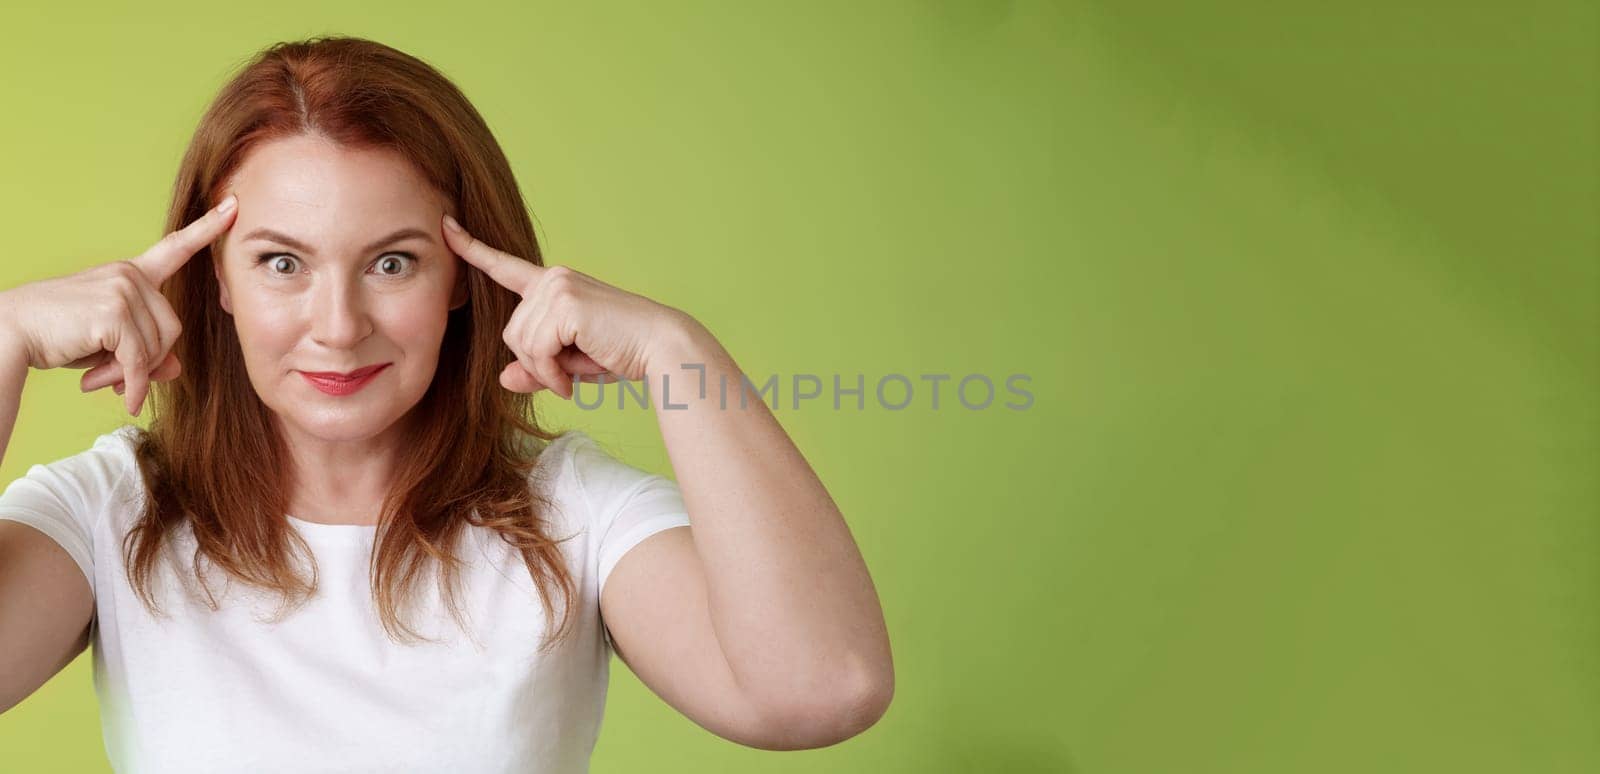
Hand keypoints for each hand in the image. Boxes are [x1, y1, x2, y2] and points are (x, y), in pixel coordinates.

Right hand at [0, 195, 238, 414]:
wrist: (12, 333)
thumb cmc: (61, 336)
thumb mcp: (113, 344)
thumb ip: (148, 352)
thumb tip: (176, 368)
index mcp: (131, 273)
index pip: (175, 247)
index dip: (207, 228)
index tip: (235, 207)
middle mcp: (130, 275)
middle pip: (172, 329)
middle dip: (148, 360)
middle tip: (113, 376)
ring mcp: (123, 289)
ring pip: (159, 347)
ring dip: (132, 373)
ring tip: (100, 378)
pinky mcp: (114, 312)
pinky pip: (140, 360)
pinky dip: (134, 384)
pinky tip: (123, 397)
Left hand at [441, 214, 691, 398]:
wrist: (659, 347)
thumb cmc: (620, 352)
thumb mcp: (569, 362)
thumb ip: (535, 368)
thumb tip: (504, 378)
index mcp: (554, 284)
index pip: (505, 265)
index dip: (472, 248)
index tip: (446, 225)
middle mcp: (553, 279)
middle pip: (510, 331)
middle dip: (535, 362)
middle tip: (565, 377)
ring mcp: (558, 289)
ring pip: (520, 343)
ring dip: (545, 371)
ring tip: (571, 378)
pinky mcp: (565, 305)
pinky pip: (537, 351)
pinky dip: (551, 374)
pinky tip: (571, 380)